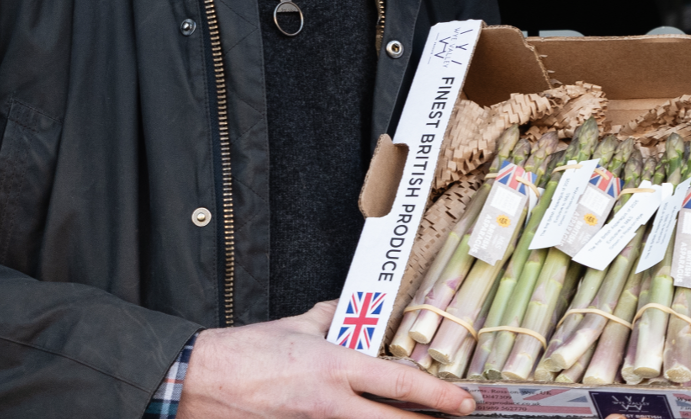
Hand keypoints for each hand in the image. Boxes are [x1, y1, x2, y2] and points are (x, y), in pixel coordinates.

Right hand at [175, 299, 475, 417]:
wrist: (199, 382)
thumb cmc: (246, 353)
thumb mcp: (297, 326)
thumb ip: (330, 318)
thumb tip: (349, 310)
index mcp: (335, 367)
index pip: (398, 383)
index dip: (436, 395)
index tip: (464, 401)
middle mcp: (329, 404)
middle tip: (454, 418)